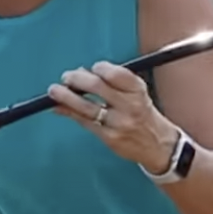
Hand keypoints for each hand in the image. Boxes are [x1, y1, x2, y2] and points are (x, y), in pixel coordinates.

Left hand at [47, 60, 179, 173]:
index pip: (116, 73)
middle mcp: (130, 105)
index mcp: (138, 90)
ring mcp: (119, 123)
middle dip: (77, 79)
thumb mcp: (137, 94)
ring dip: (66, 97)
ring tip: (54, 91)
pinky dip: (69, 113)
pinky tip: (59, 108)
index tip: (91, 68)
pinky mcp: (109, 138)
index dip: (99, 68)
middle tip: (66, 77)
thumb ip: (113, 83)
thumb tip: (82, 73)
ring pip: (87, 106)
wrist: (159, 146)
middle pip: (97, 86)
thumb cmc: (143, 115)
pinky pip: (84, 122)